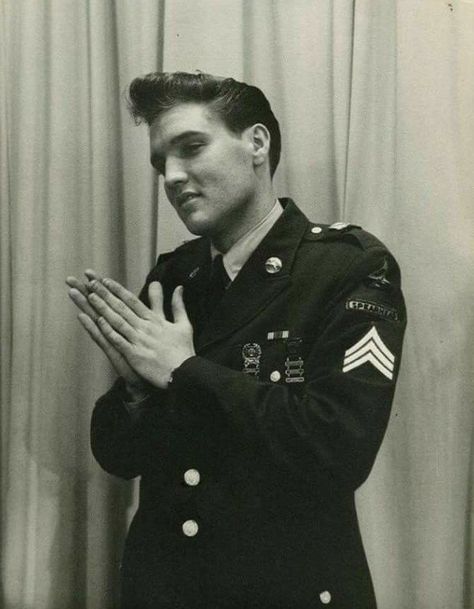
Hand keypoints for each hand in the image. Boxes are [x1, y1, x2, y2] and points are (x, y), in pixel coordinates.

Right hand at [66, 270, 146, 399]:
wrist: (156, 377)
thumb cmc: (154, 352)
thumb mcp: (157, 323)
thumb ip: (157, 303)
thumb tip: (157, 284)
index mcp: (126, 322)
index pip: (112, 300)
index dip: (101, 286)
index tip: (90, 272)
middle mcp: (116, 329)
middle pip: (99, 307)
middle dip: (85, 292)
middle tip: (70, 278)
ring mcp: (114, 340)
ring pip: (96, 319)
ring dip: (84, 306)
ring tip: (72, 292)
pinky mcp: (116, 351)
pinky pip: (102, 338)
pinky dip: (93, 327)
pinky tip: (83, 317)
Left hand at [85, 277, 194, 389]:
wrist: (184, 373)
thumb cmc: (183, 350)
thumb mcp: (184, 324)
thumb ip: (178, 305)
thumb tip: (179, 287)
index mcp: (155, 320)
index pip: (133, 301)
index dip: (118, 290)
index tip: (105, 281)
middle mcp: (145, 327)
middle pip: (122, 307)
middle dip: (105, 294)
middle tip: (91, 282)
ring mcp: (139, 340)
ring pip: (117, 321)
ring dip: (103, 308)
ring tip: (90, 296)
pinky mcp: (135, 354)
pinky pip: (119, 340)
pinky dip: (109, 330)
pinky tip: (98, 322)